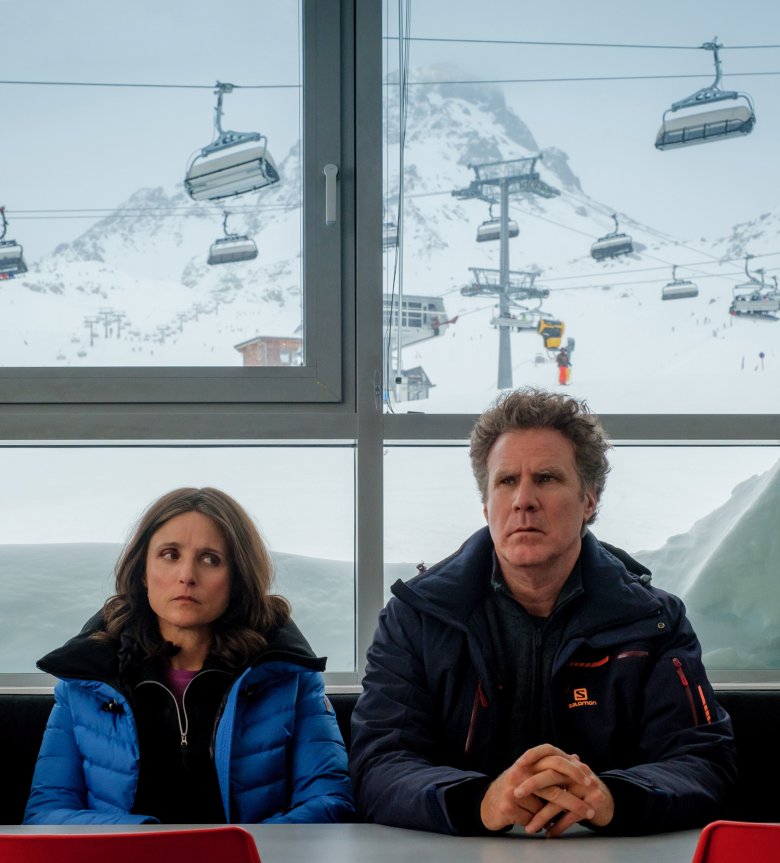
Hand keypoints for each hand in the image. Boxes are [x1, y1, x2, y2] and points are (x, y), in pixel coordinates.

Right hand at [480, 744, 597, 832]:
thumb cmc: (515, 788)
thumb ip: (552, 767)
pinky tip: (536, 824)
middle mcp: (519, 772)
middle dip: (574, 799)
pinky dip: (538, 824)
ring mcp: (512, 790)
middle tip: (592, 807)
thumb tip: (576, 758)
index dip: (572, 768)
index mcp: (527, 762)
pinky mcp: (508, 807)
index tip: (590, 779)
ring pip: (544, 807)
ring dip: (556, 815)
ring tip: (567, 819)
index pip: (553, 758)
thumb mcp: (531, 773)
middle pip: (553, 784)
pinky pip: (532, 820)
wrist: (488, 804)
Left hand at [512, 744, 614, 836]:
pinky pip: (572, 816)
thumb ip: (549, 769)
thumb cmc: (578, 787)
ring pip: (559, 800)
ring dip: (542, 815)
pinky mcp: (594, 803)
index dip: (533, 755)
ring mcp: (588, 786)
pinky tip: (549, 833)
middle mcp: (578, 770)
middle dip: (532, 785)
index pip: (549, 750)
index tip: (518, 764)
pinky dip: (559, 826)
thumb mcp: (565, 774)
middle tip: (516, 794)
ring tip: (530, 827)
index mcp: (569, 760)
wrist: (606, 801)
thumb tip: (522, 765)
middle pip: (551, 774)